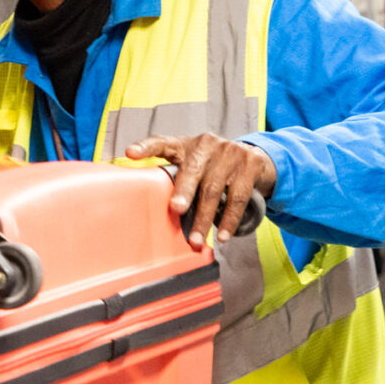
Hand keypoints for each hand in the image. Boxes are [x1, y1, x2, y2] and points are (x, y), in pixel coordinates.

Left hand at [126, 134, 277, 248]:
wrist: (254, 157)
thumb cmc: (212, 167)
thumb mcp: (192, 164)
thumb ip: (173, 177)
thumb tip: (149, 211)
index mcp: (185, 145)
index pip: (162, 143)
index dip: (146, 147)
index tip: (130, 154)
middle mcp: (206, 144)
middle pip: (192, 171)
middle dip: (184, 192)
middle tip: (176, 209)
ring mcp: (230, 152)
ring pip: (214, 190)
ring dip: (204, 219)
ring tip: (196, 240)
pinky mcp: (249, 164)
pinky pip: (237, 197)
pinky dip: (229, 220)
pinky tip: (223, 235)